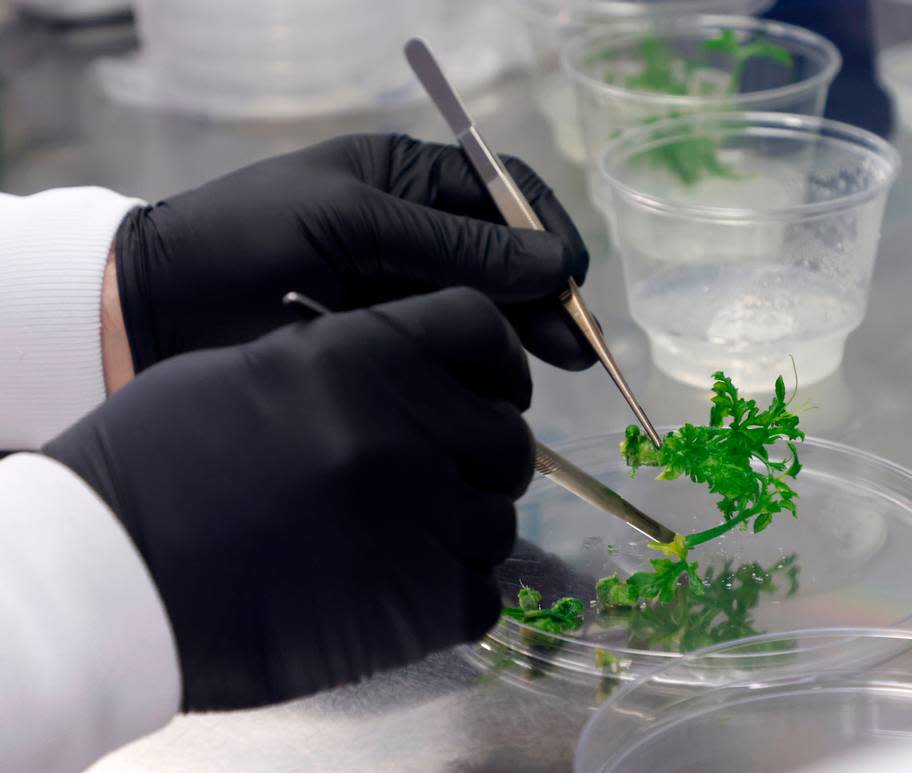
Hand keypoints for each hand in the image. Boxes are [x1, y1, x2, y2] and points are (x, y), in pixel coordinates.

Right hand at [45, 288, 531, 709]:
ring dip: (463, 530)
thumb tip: (407, 378)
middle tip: (439, 476)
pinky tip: (399, 590)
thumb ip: (347, 363)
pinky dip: (453, 595)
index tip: (490, 386)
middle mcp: (410, 428)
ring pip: (499, 521)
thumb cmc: (159, 461)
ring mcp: (423, 519)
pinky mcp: (422, 606)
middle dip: (483, 457)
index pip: (483, 330)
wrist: (112, 575)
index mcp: (368, 354)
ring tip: (402, 541)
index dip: (497, 361)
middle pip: (508, 437)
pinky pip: (482, 594)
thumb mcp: (251, 369)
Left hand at [113, 133, 593, 376]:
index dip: (546, 231)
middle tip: (576, 350)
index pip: (503, 191)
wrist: (155, 306)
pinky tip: (499, 387)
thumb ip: (451, 246)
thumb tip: (553, 265)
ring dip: (523, 332)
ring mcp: (402, 287)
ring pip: (485, 306)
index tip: (572, 281)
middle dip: (545, 296)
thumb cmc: (247, 239)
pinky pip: (449, 346)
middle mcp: (414, 229)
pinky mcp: (387, 339)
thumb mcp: (350, 223)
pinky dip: (480, 363)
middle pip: (505, 255)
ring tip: (554, 369)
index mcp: (406, 177)